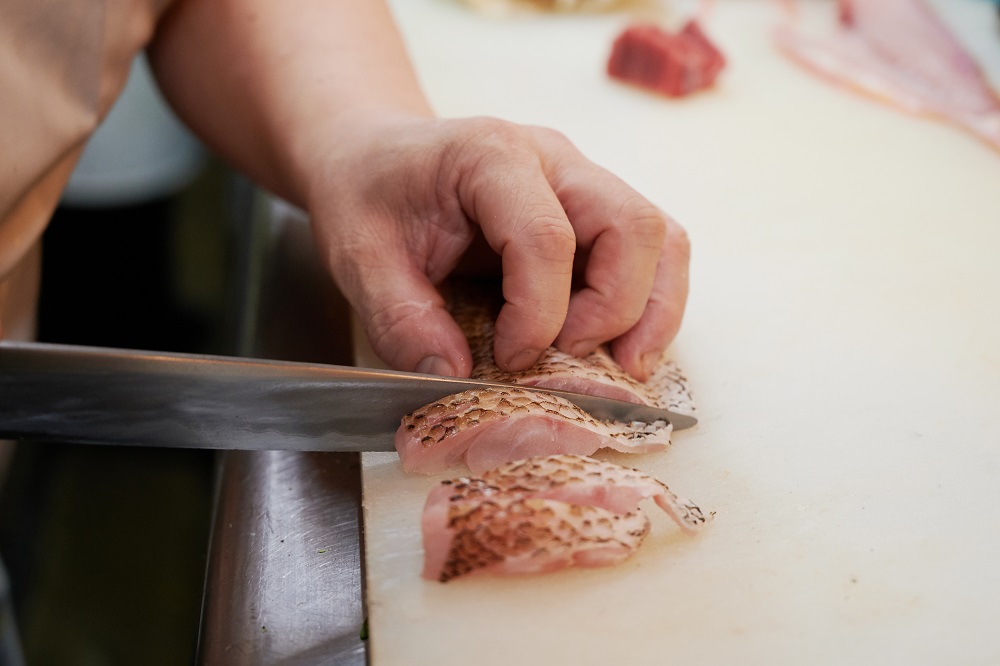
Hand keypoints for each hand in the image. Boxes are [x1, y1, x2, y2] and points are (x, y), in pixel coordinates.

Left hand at [306, 114, 689, 381]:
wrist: (376, 158)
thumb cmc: (370, 195)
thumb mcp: (358, 255)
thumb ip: (399, 317)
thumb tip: (453, 376)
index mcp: (491, 155)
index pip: (546, 236)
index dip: (539, 312)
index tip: (510, 359)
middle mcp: (554, 159)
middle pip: (632, 225)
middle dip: (617, 308)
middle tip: (575, 361)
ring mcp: (582, 181)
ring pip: (660, 237)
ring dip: (654, 310)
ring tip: (627, 368)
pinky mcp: (593, 210)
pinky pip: (651, 251)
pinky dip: (649, 303)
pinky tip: (621, 346)